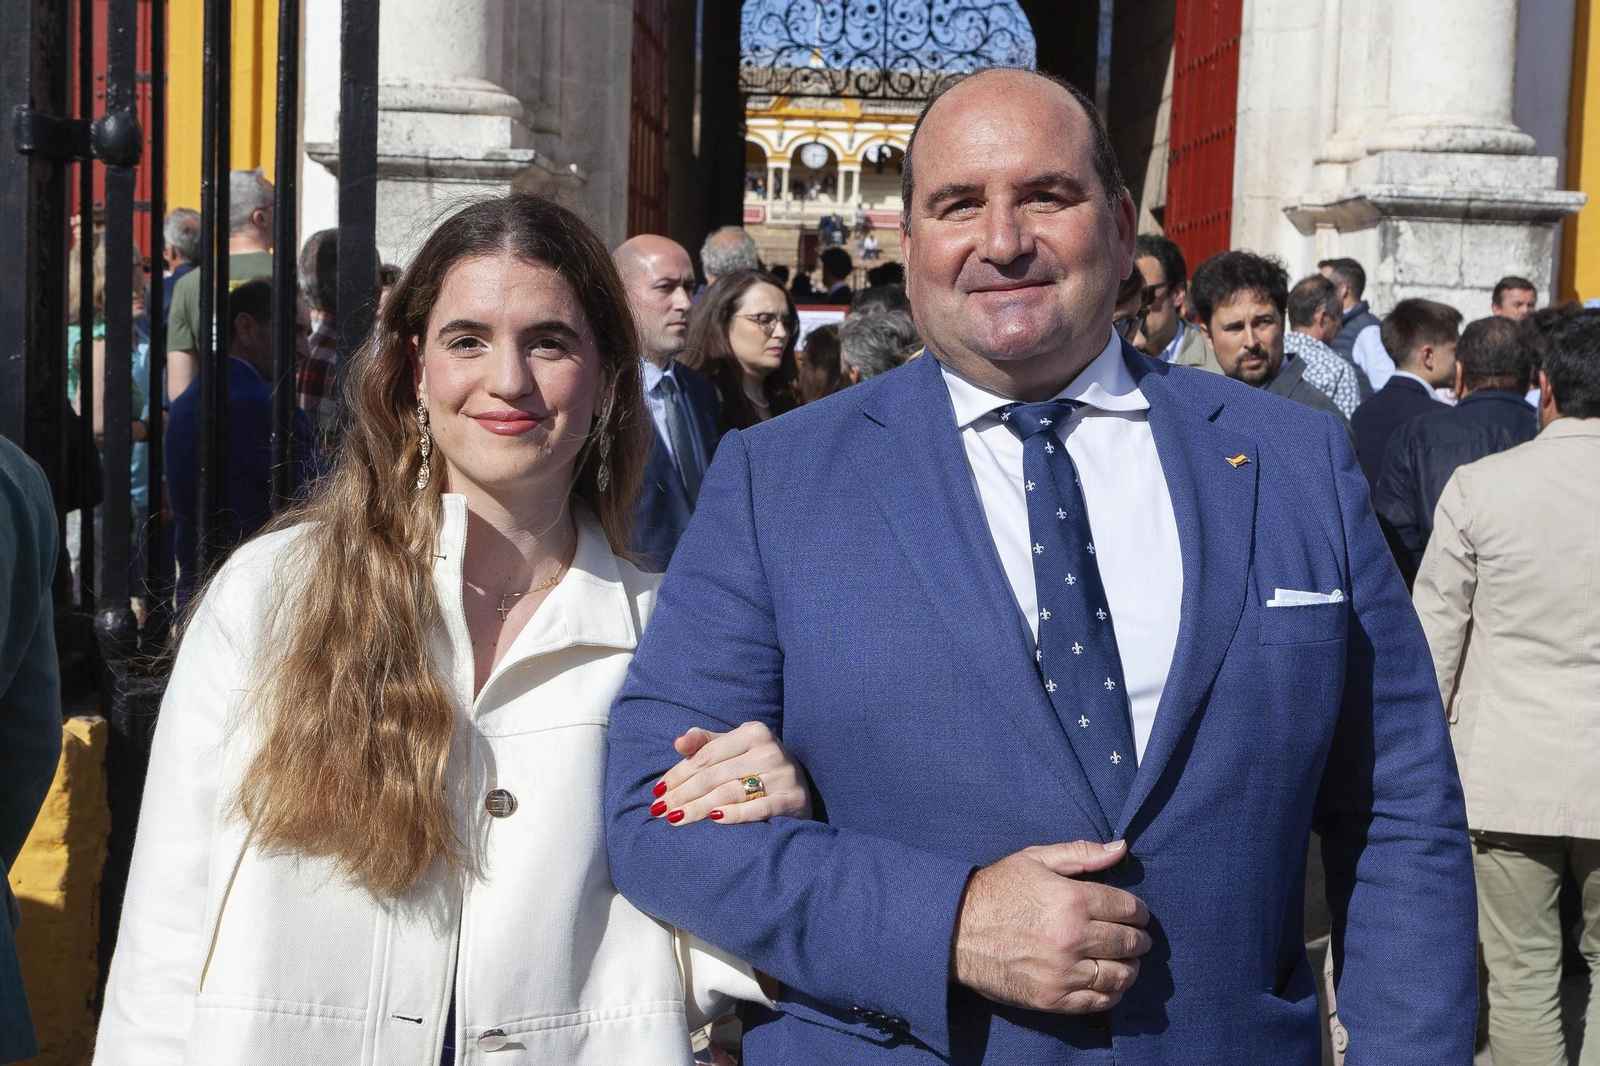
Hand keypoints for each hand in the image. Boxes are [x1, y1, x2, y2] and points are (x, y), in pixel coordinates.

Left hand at [651, 722, 812, 825]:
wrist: (802, 787)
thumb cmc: (758, 766)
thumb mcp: (735, 747)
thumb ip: (705, 742)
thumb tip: (678, 742)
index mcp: (754, 732)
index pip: (706, 755)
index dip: (678, 773)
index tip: (657, 791)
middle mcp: (770, 750)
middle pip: (714, 775)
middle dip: (682, 794)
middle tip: (660, 810)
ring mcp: (783, 775)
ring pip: (730, 792)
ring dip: (699, 808)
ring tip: (676, 819)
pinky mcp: (793, 800)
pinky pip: (758, 809)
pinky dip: (735, 814)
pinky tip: (714, 820)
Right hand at [952, 840, 1150, 1013]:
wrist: (954, 931)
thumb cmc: (995, 890)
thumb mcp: (1035, 859)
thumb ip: (1081, 854)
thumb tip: (1121, 848)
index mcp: (1072, 900)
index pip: (1129, 909)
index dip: (1140, 912)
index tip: (1138, 914)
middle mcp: (1072, 938)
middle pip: (1129, 943)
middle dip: (1140, 939)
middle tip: (1138, 938)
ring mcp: (1063, 973)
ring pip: (1121, 976)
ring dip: (1130, 967)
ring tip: (1125, 960)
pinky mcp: (1052, 999)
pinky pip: (1100, 1002)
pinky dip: (1113, 993)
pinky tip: (1108, 982)